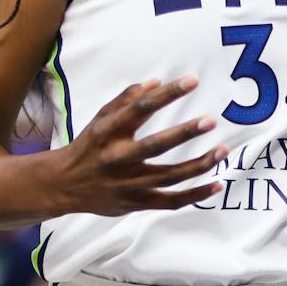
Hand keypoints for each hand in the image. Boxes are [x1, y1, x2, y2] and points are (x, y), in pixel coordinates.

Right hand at [52, 78, 227, 215]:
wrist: (63, 186)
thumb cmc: (88, 146)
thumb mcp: (100, 119)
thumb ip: (126, 100)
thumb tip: (157, 82)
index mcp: (107, 132)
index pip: (140, 109)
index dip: (167, 94)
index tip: (192, 81)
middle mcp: (117, 158)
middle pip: (155, 145)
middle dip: (184, 132)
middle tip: (210, 120)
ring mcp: (128, 184)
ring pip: (169, 176)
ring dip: (198, 164)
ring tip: (223, 150)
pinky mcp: (136, 203)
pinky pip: (170, 201)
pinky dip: (195, 195)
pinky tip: (217, 184)